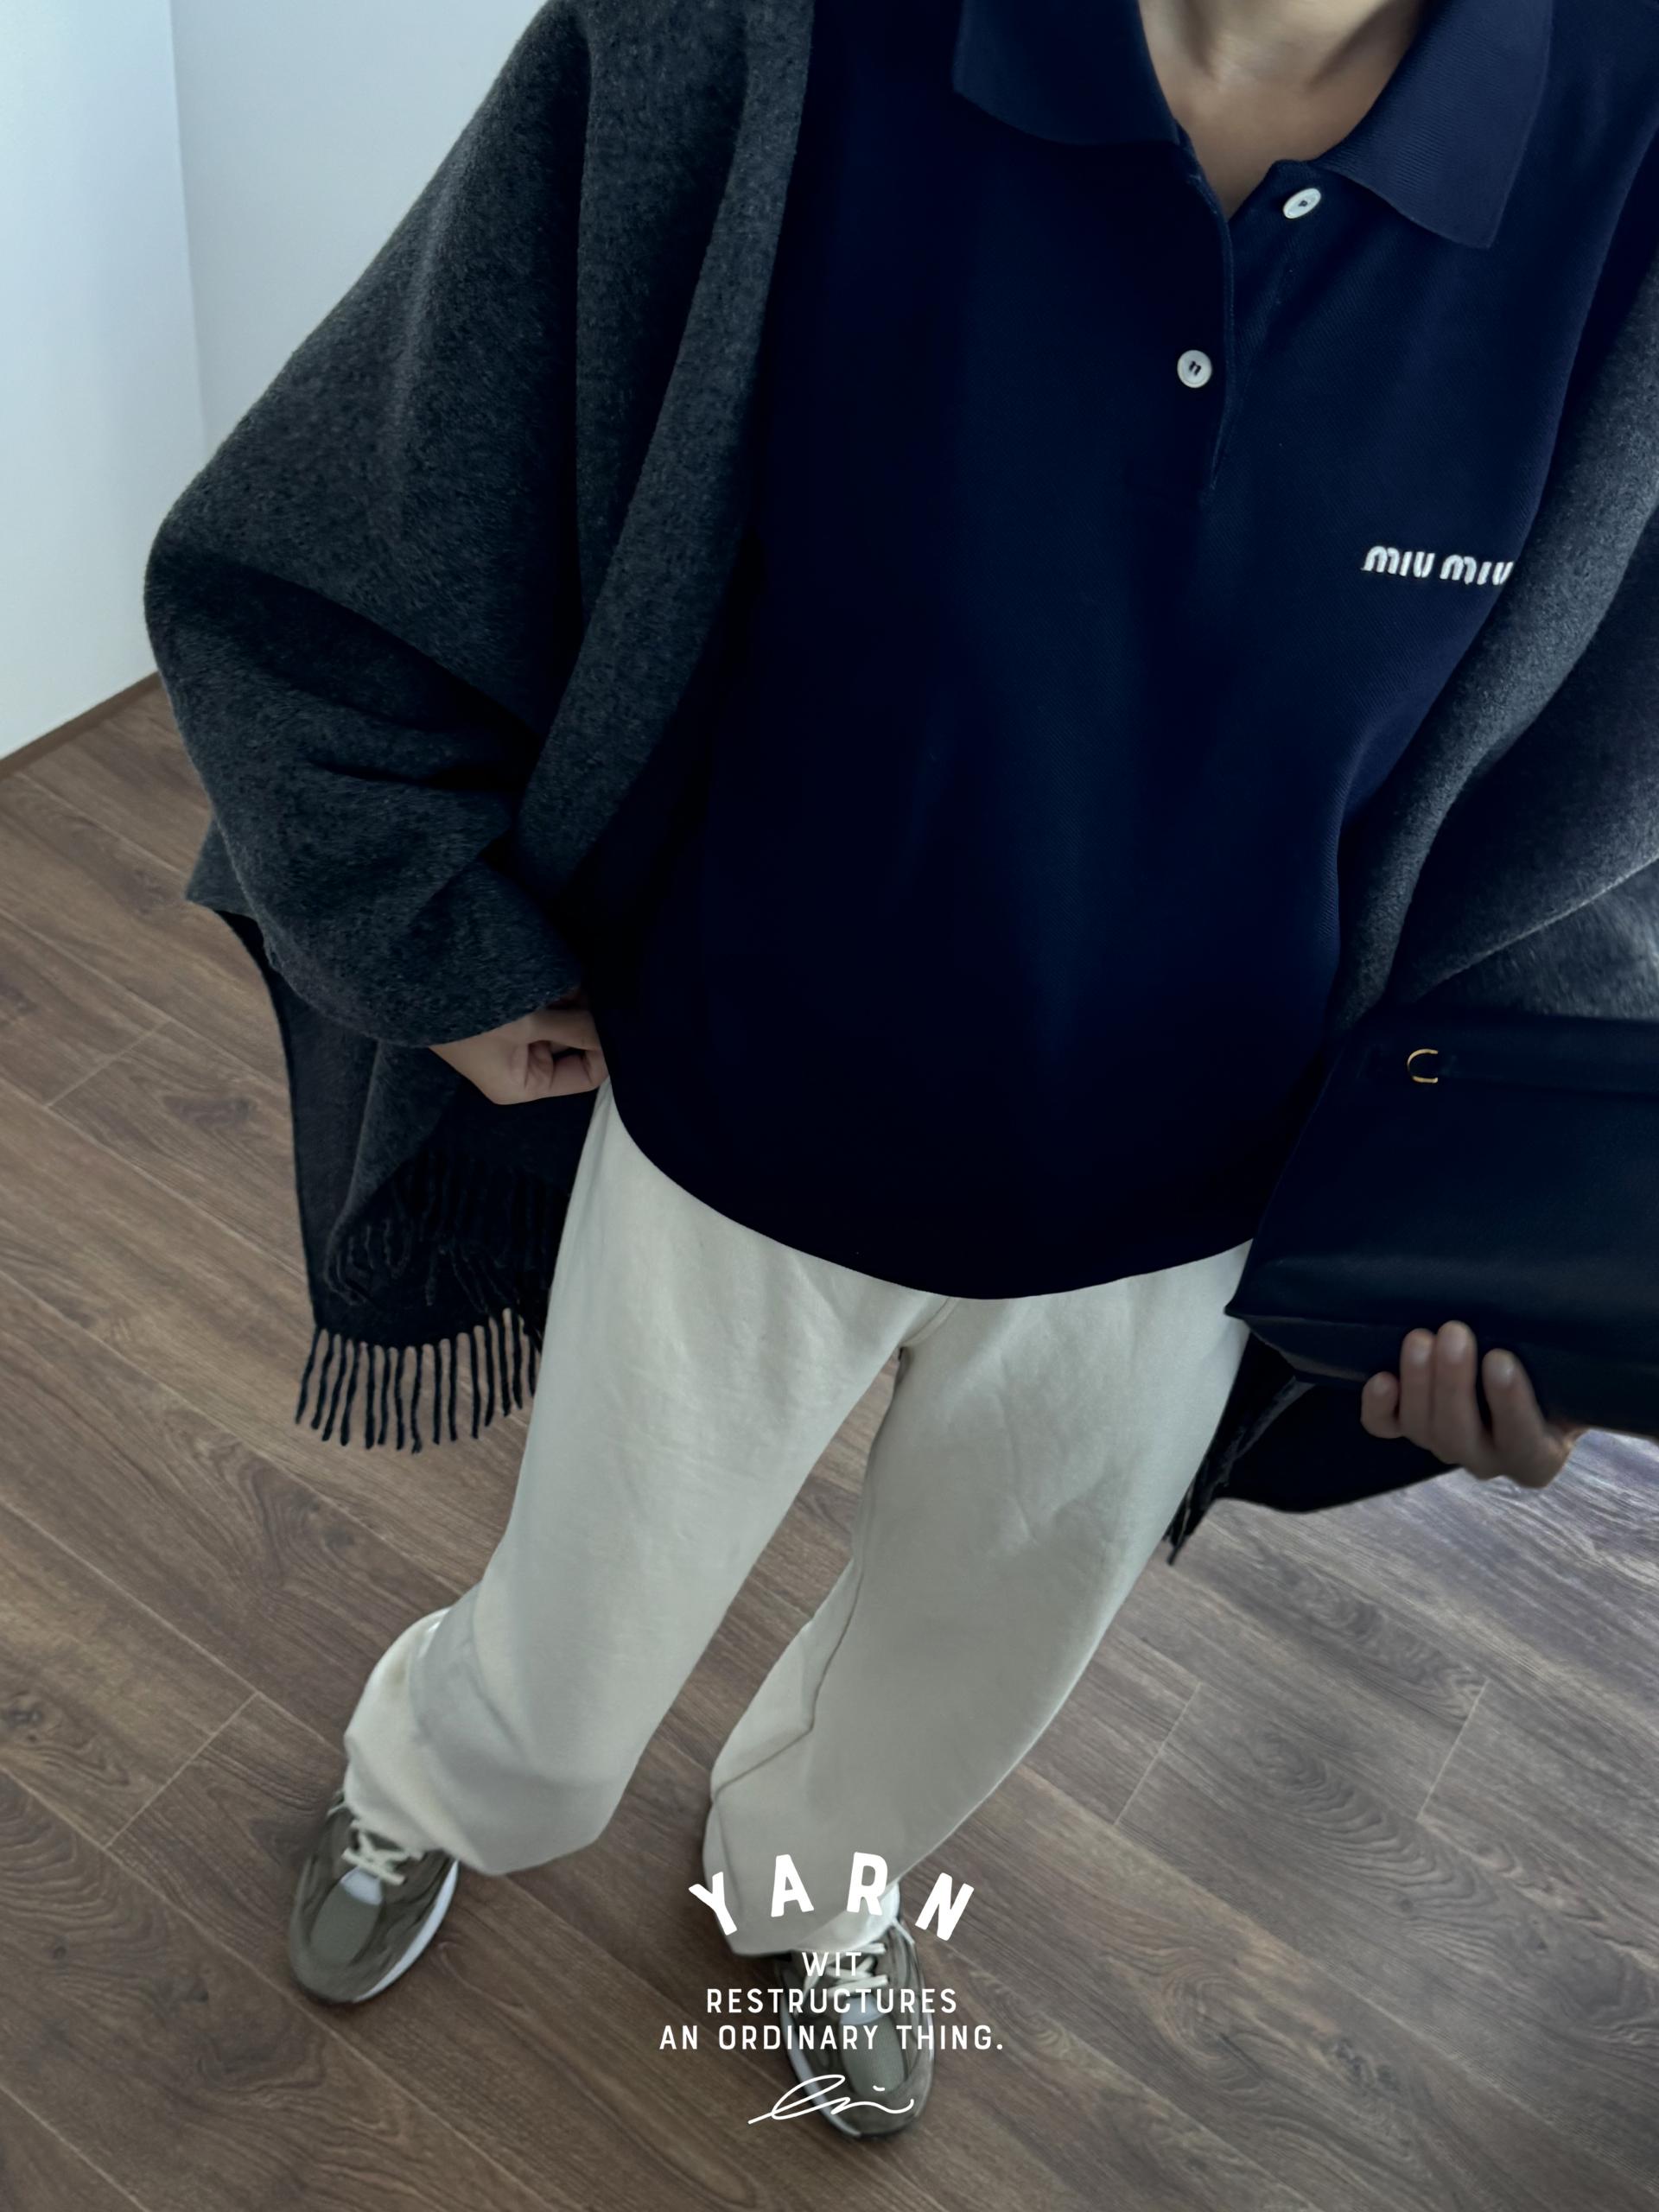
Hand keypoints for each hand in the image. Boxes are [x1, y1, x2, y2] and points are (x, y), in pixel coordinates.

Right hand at [430, 985, 606, 1103]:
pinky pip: (549, 1002)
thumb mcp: (530, 1025)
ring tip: (575, 979)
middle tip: (601, 991)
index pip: (587, 1073)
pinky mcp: (510, 1012)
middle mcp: (524, 1066)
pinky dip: (559, 988)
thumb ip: (578, 1028)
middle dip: (588, 1018)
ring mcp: (517, 1038)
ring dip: (574, 999)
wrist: (418, 981)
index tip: (617, 1018)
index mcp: (525, 1085)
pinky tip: (563, 972)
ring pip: (566, 1019)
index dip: (605, 1047)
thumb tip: (618, 1029)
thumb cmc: (472, 1017)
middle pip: (577, 1044)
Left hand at [1359, 1320, 1585, 1487]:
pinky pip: (1384, 1428)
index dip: (1509, 1403)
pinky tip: (1381, 1378)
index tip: (1501, 1359)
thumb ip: (1558, 1362)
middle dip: (1453, 1384)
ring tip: (1420, 1338)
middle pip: (1461, 1436)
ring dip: (1418, 1382)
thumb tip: (1551, 1319)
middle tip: (1454, 1332)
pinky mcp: (1408, 1427)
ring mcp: (1445, 1444)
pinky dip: (1378, 1406)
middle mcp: (1488, 1459)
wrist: (1523, 1369)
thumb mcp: (1567, 1372)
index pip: (1522, 1440)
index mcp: (1538, 1455)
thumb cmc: (1552, 1370)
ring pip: (1423, 1429)